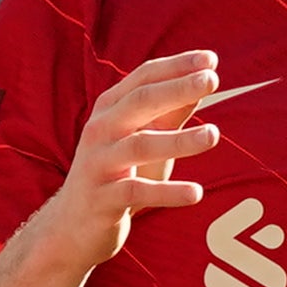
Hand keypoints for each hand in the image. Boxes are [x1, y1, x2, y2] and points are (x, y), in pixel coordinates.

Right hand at [16, 50, 223, 274]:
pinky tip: (196, 193)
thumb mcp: (144, 138)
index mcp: (109, 110)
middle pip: (140, 102)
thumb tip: (205, 80)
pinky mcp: (102, 200)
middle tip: (212, 80)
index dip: (176, 66)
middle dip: (177, 88)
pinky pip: (137, 192)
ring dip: (179, 140)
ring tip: (213, 135)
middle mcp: (100, 131)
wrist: (72, 226)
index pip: (143, 78)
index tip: (210, 59)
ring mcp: (98, 164)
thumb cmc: (118, 175)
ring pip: (139, 144)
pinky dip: (167, 191)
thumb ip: (171, 112)